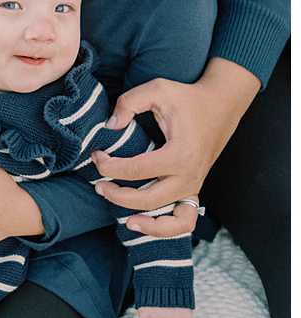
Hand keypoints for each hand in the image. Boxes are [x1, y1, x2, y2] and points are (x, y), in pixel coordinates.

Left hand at [93, 59, 260, 221]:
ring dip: (147, 223)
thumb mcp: (157, 89)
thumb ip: (129, 103)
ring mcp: (194, 186)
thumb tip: (110, 126)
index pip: (135, 169)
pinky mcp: (193, 190)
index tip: (96, 155)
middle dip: (118, 196)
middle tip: (97, 186)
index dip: (108, 166)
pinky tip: (144, 222)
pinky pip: (184, 221)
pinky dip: (166, 228)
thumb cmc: (187, 97)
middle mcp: (190, 176)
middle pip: (148, 200)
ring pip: (173, 222)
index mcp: (180, 154)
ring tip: (124, 220)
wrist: (220, 105)